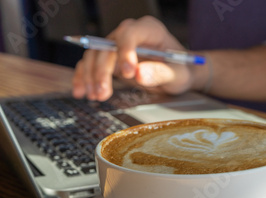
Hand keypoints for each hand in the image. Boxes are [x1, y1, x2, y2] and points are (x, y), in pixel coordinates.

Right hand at [72, 16, 194, 100]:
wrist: (176, 73)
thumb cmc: (180, 69)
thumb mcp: (178, 74)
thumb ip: (161, 73)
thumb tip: (139, 74)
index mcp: (150, 29)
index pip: (130, 34)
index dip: (126, 52)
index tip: (128, 73)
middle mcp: (129, 33)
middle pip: (108, 47)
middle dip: (103, 71)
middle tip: (104, 92)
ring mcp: (117, 45)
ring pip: (94, 55)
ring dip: (91, 76)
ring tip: (95, 96)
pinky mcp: (109, 58)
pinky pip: (90, 64)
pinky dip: (84, 77)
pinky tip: (81, 91)